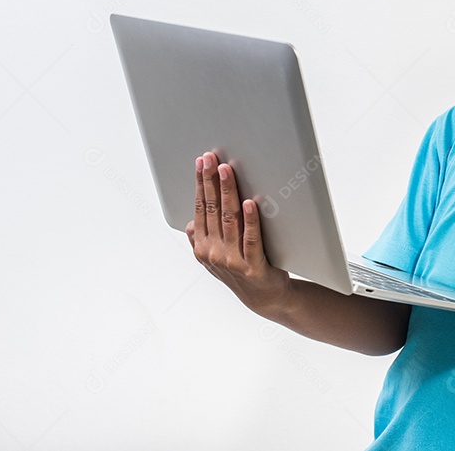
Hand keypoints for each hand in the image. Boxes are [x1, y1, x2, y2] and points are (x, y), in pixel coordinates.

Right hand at [185, 151, 291, 312]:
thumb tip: (191, 222)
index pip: (200, 208)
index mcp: (203, 247)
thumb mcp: (214, 256)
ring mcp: (232, 260)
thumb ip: (201, 238)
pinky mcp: (252, 265)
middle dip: (210, 181)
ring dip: (228, 192)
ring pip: (229, 219)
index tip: (201, 162)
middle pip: (212, 209)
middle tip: (211, 158)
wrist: (263, 296)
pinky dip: (250, 220)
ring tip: (227, 171)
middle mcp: (213, 252)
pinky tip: (250, 203)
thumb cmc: (240, 270)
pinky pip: (251, 239)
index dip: (200, 184)